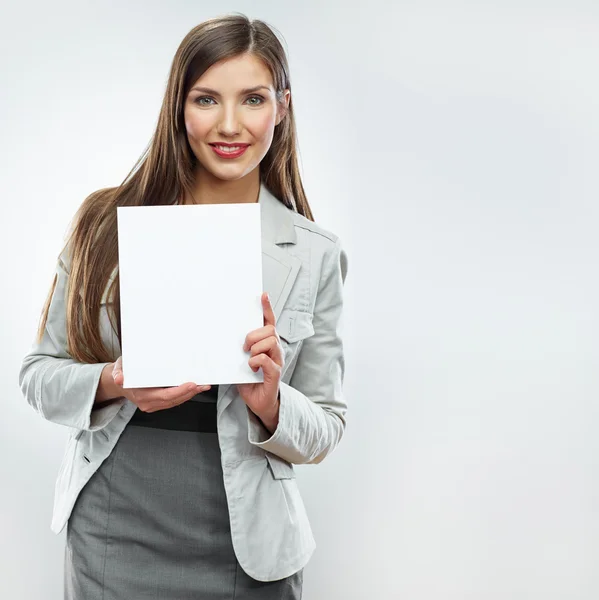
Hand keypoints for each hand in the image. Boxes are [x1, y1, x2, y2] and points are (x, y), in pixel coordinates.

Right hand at [111, 356, 211, 412]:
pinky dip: (185, 394)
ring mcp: (153, 405)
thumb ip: (118, 373)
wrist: (120, 383)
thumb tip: (119, 378)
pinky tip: (194, 388)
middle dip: (190, 392)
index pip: (164, 396)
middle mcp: (148, 403)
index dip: (179, 391)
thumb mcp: (118, 368)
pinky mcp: (158, 403)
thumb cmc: (123, 373)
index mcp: (140, 395)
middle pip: (173, 400)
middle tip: (203, 384)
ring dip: (190, 394)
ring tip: (202, 386)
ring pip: (175, 402)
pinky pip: (174, 401)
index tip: (191, 384)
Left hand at [237, 292, 282, 427]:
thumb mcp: (243, 359)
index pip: (269, 322)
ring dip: (254, 348)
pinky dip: (256, 361)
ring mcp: (277, 361)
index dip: (267, 308)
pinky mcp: (275, 374)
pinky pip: (265, 360)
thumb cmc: (250, 381)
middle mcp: (275, 350)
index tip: (263, 295)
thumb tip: (227, 334)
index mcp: (267, 344)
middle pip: (270, 330)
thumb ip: (241, 347)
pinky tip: (252, 368)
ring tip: (248, 359)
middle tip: (244, 348)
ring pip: (270, 342)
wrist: (259, 403)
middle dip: (253, 335)